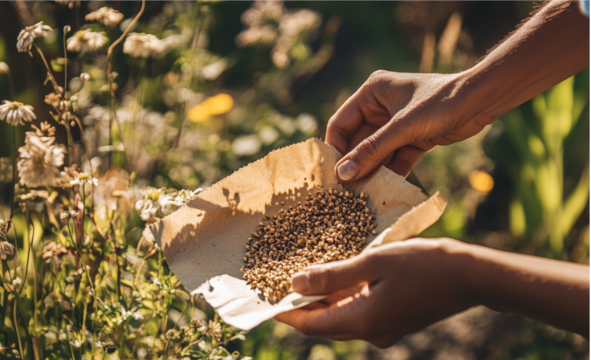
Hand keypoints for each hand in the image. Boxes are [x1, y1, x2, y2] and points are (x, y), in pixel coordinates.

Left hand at [275, 237, 589, 344]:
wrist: (472, 276)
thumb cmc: (423, 264)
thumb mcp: (373, 262)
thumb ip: (332, 275)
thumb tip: (295, 284)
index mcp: (362, 321)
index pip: (309, 325)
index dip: (284, 312)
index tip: (263, 298)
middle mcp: (371, 333)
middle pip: (324, 323)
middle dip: (301, 306)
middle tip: (280, 282)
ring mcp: (385, 330)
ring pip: (341, 318)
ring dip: (322, 301)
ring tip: (304, 276)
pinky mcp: (395, 321)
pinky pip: (359, 313)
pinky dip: (344, 299)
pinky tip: (338, 277)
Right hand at [326, 71, 491, 181]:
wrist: (483, 100)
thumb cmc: (440, 103)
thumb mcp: (402, 127)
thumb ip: (371, 151)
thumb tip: (343, 174)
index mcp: (371, 93)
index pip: (341, 123)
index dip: (336, 148)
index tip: (332, 174)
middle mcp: (380, 107)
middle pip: (358, 140)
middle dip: (355, 163)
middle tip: (346, 190)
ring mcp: (397, 123)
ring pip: (377, 151)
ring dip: (373, 170)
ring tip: (364, 193)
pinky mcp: (413, 137)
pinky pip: (395, 157)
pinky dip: (391, 171)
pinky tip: (386, 189)